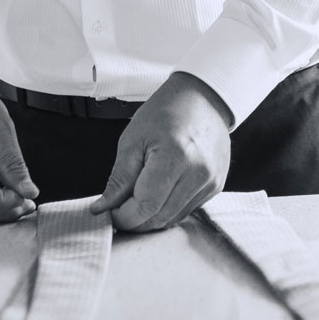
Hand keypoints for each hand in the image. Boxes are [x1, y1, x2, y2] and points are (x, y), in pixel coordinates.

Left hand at [91, 72, 231, 231]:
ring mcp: (211, 181)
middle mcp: (199, 172)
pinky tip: (159, 192)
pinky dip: (167, 208)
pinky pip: (186, 210)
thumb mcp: (133, 140)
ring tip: (138, 198)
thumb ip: (119, 179)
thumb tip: (103, 209)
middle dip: (135, 220)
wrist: (202, 99)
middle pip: (160, 217)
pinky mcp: (216, 186)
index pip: (146, 205)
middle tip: (120, 207)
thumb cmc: (166, 113)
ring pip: (173, 219)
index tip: (111, 212)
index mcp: (177, 156)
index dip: (124, 216)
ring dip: (151, 217)